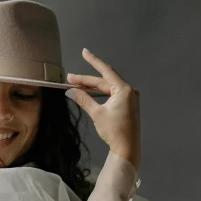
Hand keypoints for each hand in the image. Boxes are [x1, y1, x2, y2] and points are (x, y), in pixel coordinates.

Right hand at [65, 49, 141, 169]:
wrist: (127, 148)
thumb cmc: (114, 130)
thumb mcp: (97, 113)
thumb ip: (84, 99)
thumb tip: (70, 91)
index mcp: (124, 90)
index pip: (106, 71)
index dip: (93, 61)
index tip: (84, 52)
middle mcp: (129, 91)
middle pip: (105, 81)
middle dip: (87, 80)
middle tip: (70, 78)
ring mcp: (130, 98)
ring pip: (108, 88)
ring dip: (93, 87)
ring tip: (76, 85)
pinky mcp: (128, 105)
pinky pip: (112, 94)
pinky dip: (100, 93)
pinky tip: (89, 92)